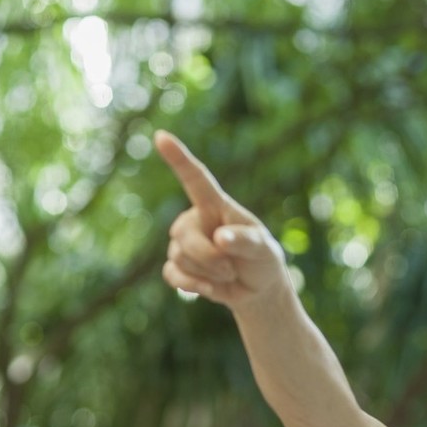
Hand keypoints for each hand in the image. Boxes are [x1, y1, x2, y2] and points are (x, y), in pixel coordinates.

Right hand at [155, 130, 287, 307]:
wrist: (257, 289)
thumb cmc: (263, 260)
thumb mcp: (266, 250)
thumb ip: (246, 241)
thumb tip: (220, 238)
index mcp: (217, 207)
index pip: (196, 179)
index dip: (179, 158)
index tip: (161, 136)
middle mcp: (196, 220)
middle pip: (182, 234)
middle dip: (208, 257)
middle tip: (231, 267)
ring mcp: (184, 243)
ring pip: (179, 257)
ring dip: (207, 274)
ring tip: (227, 274)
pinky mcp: (178, 266)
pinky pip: (173, 275)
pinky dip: (194, 286)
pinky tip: (210, 288)